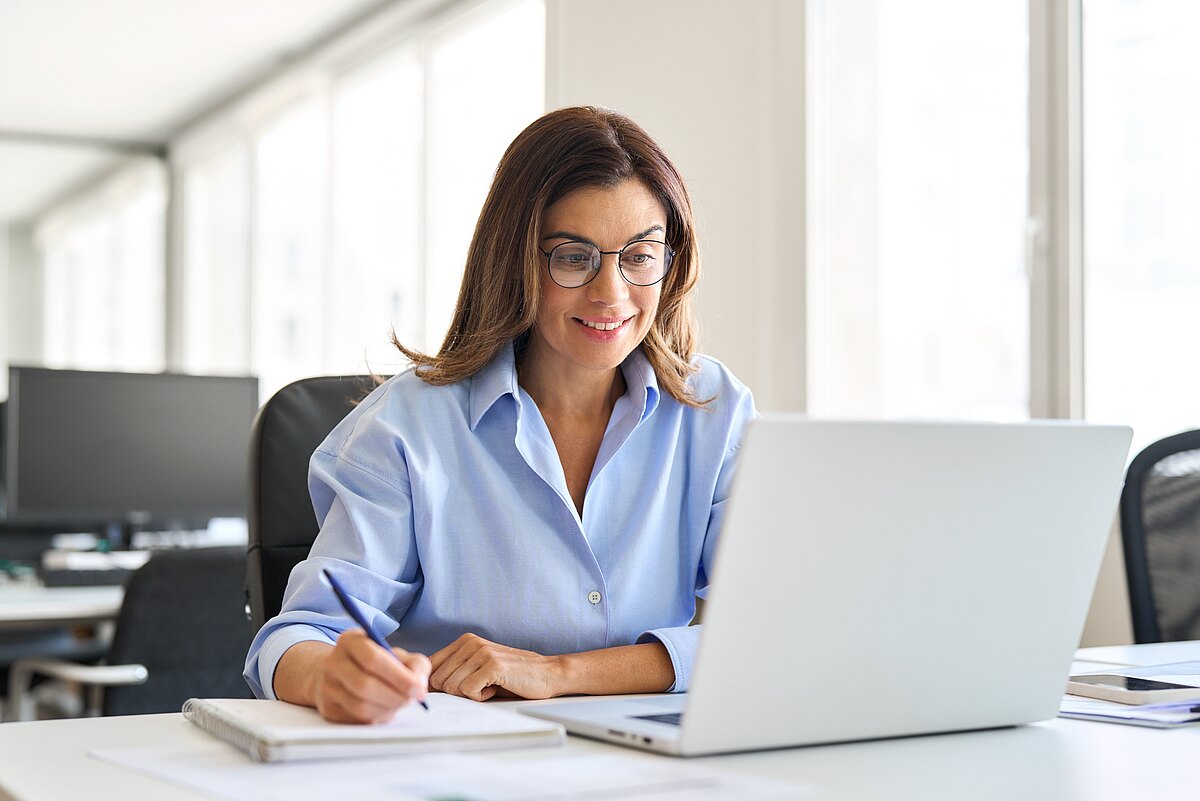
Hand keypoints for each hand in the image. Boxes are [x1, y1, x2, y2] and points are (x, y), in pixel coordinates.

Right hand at [310, 629, 430, 723]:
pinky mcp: (327, 708)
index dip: (399, 677)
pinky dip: (376, 717)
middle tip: (411, 700)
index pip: (373, 659)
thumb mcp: (397, 655)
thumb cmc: (375, 663)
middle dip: (395, 696)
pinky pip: (355, 719)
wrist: (340, 673)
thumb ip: (415, 665)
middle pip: (365, 685)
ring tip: (399, 704)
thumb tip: (419, 687)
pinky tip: (384, 709)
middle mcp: (333, 662)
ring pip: (360, 706)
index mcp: (350, 640)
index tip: (418, 689)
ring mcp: (327, 686)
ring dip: (387, 709)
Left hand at [429, 633, 562, 701]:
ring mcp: (481, 652)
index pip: (430, 666)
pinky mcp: (492, 665)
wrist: (546, 673)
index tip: (456, 690)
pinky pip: (468, 691)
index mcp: (464, 641)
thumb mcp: (478, 668)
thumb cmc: (512, 675)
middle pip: (438, 680)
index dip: (436, 685)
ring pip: (452, 687)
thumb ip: (454, 671)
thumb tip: (423, 687)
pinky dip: (481, 698)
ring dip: (471, 695)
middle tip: (480, 686)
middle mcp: (470, 643)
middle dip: (456, 692)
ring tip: (490, 685)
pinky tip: (496, 688)